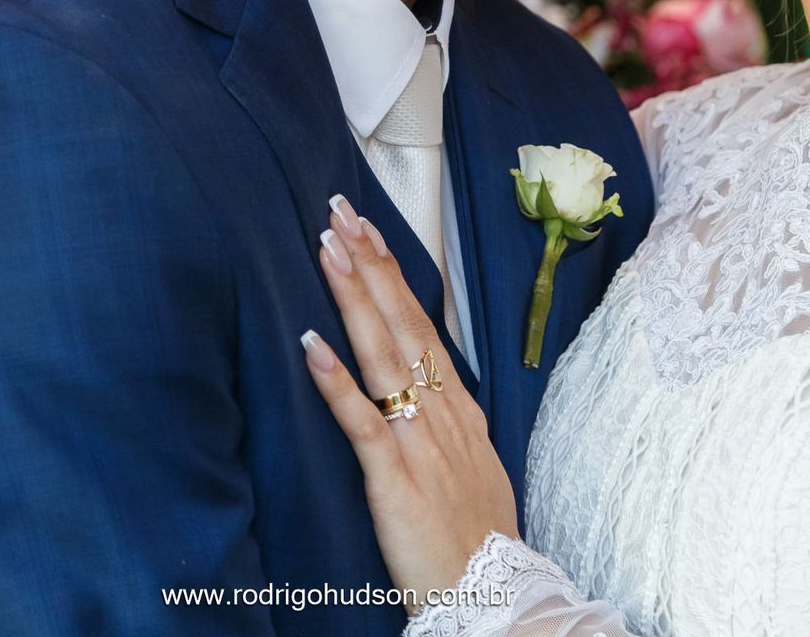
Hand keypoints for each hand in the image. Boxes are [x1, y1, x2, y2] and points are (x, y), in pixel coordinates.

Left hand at [303, 194, 517, 609]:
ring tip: (328, 251)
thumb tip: (429, 388)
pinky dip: (336, 381)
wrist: (498, 600)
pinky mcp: (397, 481)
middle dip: (370, 264)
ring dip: (354, 300)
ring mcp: (422, 443)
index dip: (392, 275)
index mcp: (459, 408)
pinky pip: (363, 423)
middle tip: (338, 212)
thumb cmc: (478, 540)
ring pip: (384, 357)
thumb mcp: (473, 465)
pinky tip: (311, 346)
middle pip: (404, 324)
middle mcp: (444, 414)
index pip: (422, 324)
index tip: (366, 230)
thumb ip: (448, 422)